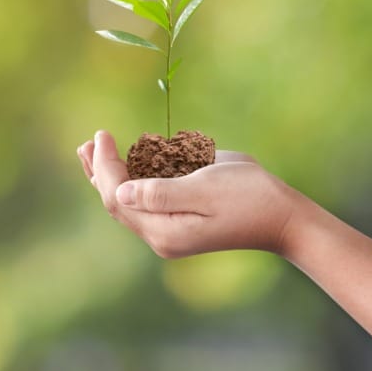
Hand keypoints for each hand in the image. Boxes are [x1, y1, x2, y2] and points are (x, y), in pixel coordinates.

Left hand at [77, 130, 302, 257]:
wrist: (284, 217)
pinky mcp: (180, 220)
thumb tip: (119, 192)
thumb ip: (160, 192)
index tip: (101, 135)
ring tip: (93, 149)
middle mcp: (161, 235)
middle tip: (86, 143)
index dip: (104, 166)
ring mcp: (170, 230)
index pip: (116, 198)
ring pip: (128, 202)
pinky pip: (146, 200)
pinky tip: (127, 162)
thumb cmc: (249, 197)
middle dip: (99, 171)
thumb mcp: (204, 189)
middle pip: (115, 203)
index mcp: (163, 230)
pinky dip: (133, 179)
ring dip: (111, 174)